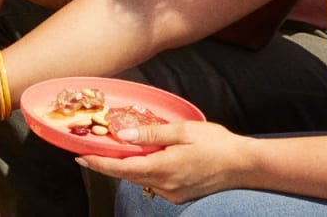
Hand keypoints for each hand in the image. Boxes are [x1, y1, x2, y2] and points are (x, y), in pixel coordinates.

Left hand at [76, 119, 257, 203]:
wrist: (245, 165)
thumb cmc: (217, 144)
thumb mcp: (183, 131)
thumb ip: (152, 134)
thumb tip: (124, 136)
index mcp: (163, 168)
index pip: (122, 169)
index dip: (99, 164)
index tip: (81, 157)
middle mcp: (165, 186)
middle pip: (129, 175)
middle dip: (110, 164)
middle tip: (93, 151)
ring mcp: (173, 193)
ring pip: (142, 179)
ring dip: (130, 167)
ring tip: (121, 150)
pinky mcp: (180, 195)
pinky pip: (155, 183)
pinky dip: (146, 171)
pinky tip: (148, 158)